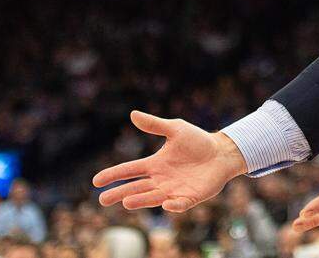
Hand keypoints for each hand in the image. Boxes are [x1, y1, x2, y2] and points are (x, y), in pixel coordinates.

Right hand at [92, 110, 245, 211]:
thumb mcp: (175, 129)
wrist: (222, 152)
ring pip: (153, 198)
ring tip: (127, 202)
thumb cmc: (198, 141)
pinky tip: (167, 203)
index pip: (130, 170)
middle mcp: (160, 180)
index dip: (114, 175)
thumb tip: (133, 114)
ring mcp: (174, 190)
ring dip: (141, 200)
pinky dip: (173, 205)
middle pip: (136, 188)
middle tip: (103, 200)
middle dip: (119, 193)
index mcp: (154, 164)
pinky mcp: (190, 197)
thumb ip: (155, 125)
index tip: (96, 181)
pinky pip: (179, 204)